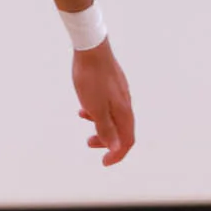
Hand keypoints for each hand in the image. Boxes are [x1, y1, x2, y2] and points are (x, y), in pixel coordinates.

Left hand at [72, 41, 135, 165]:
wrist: (91, 48)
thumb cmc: (91, 79)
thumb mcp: (95, 108)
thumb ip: (106, 129)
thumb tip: (116, 148)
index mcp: (123, 111)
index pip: (126, 141)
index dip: (117, 154)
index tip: (104, 162)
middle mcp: (125, 103)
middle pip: (121, 130)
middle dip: (107, 141)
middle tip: (89, 144)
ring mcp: (119, 93)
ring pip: (113, 116)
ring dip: (100, 125)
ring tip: (85, 122)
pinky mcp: (112, 84)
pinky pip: (108, 104)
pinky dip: (97, 111)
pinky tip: (83, 108)